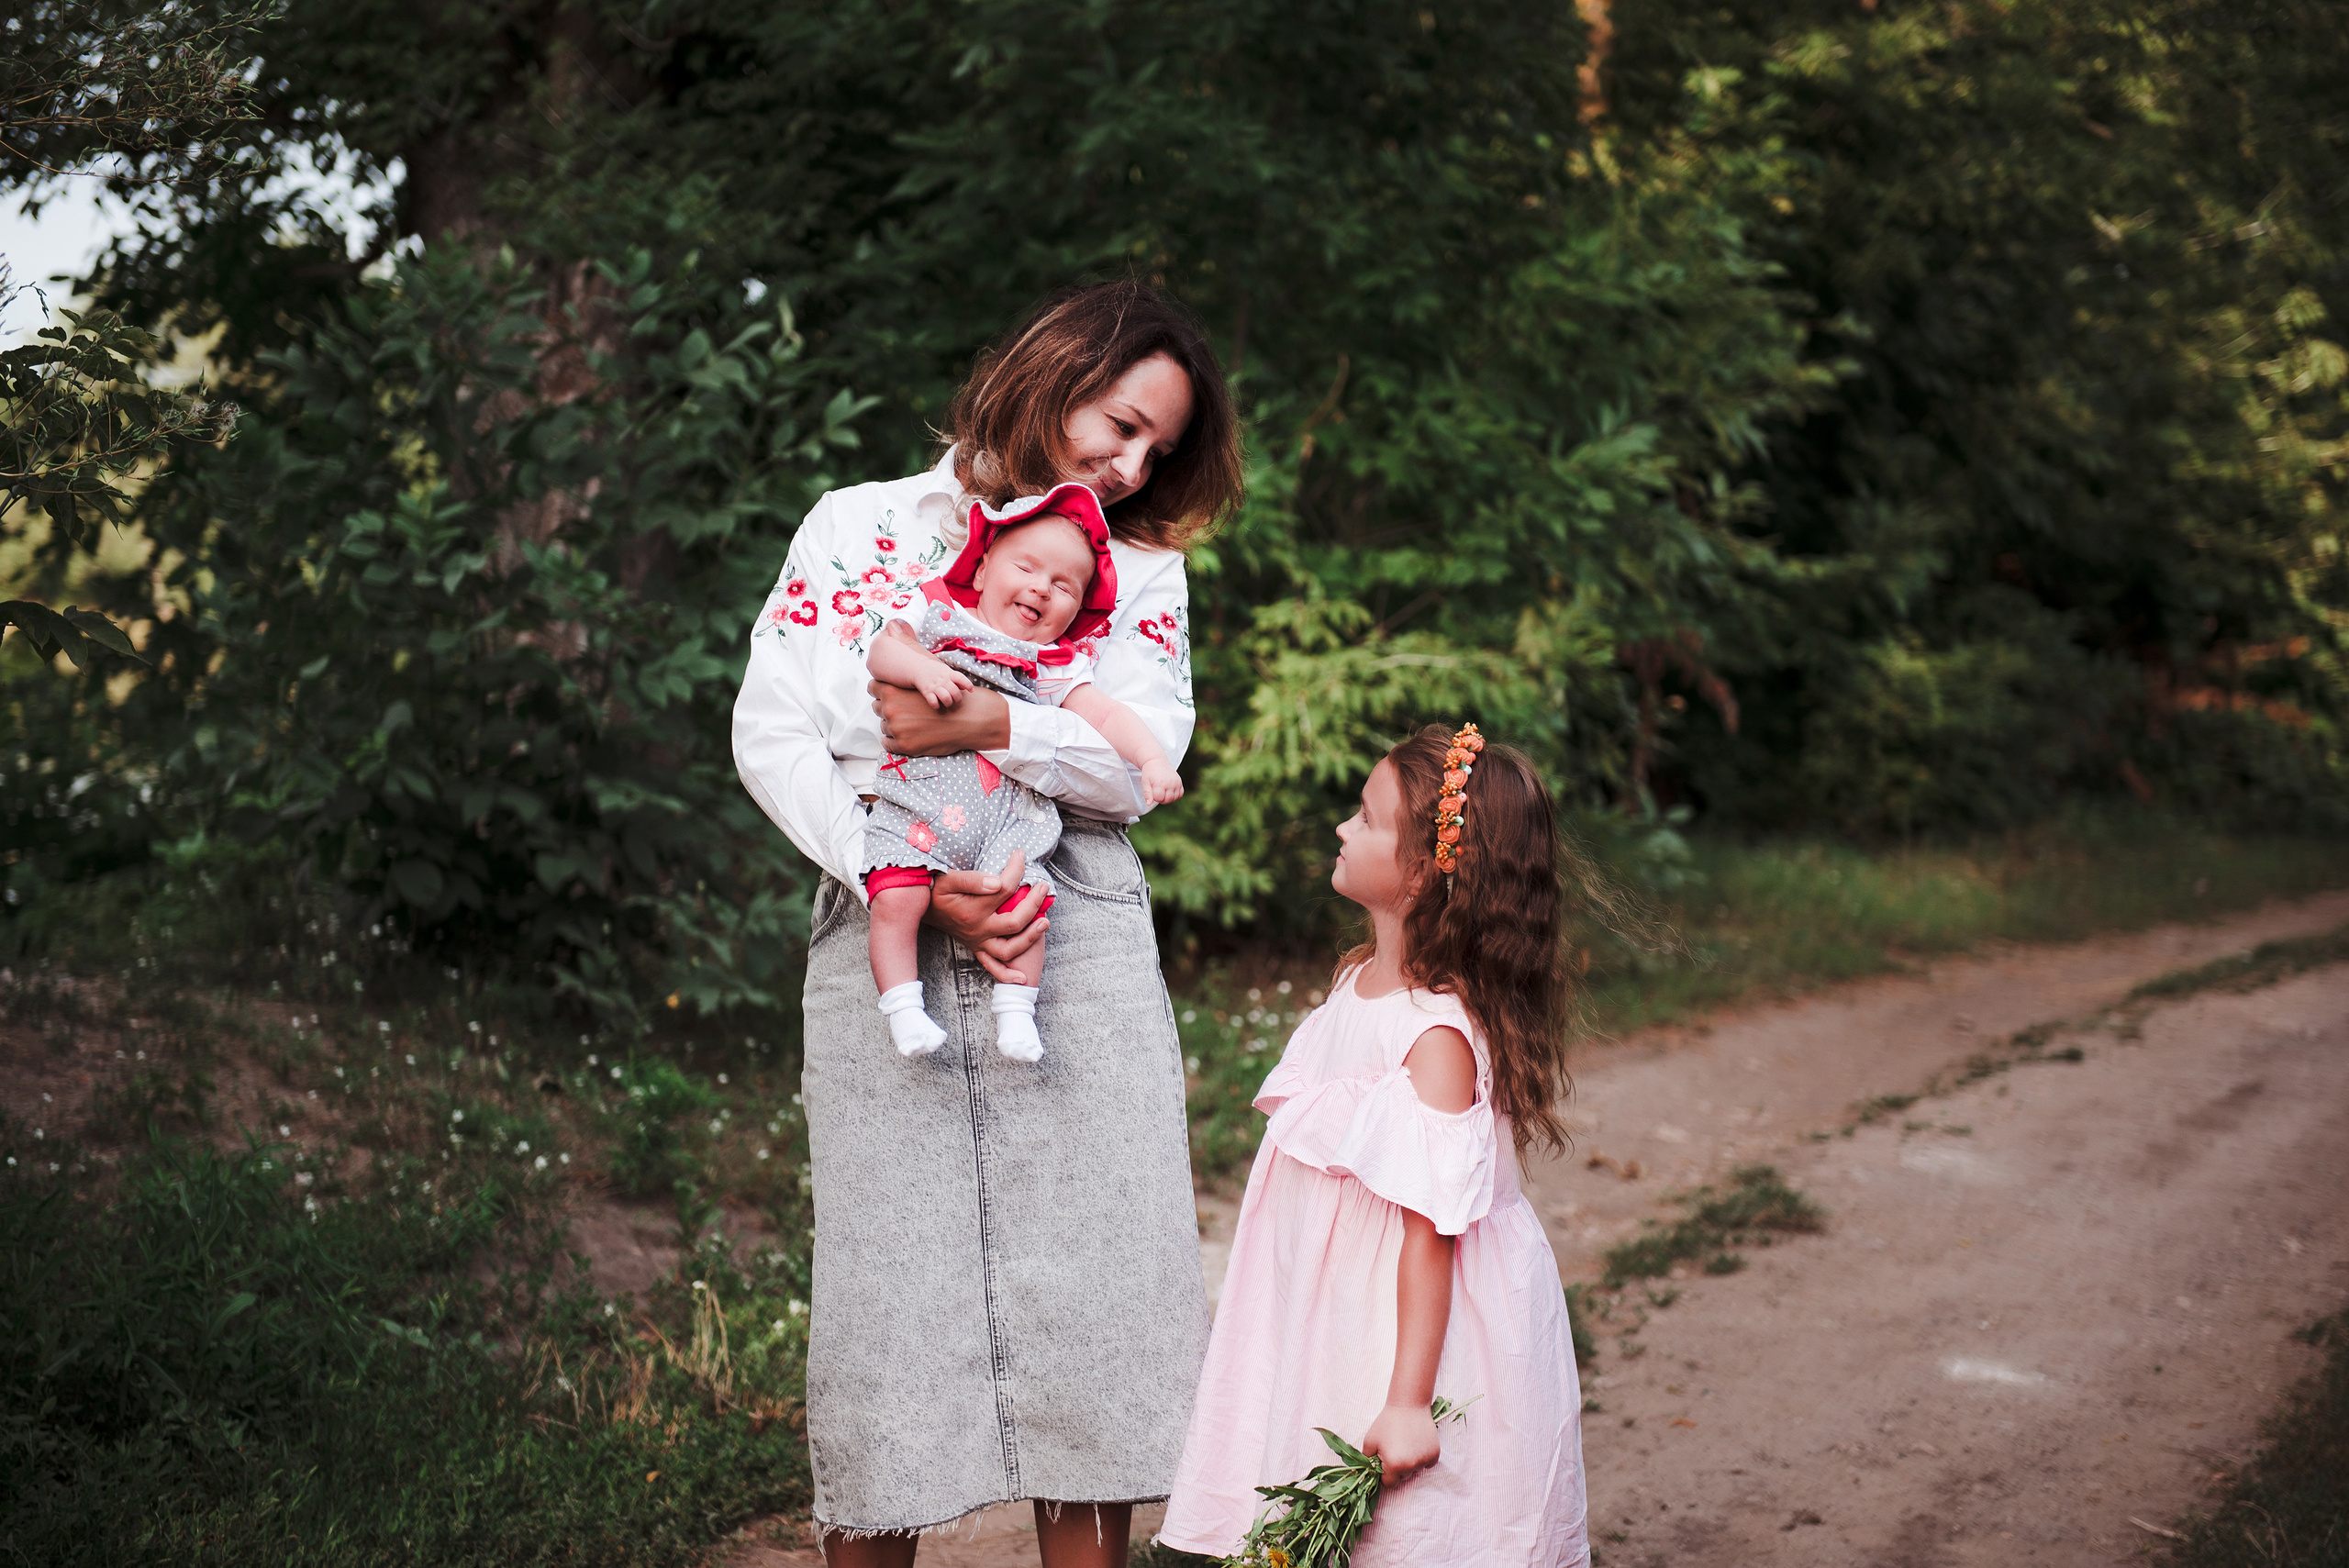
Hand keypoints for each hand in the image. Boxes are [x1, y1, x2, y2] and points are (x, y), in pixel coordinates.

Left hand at [872, 680, 1010, 756]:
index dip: (880, 691)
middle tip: (902, 710)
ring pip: (884, 726)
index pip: (873, 688)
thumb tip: (897, 638)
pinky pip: (887, 744)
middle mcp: (891, 710)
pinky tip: (904, 736)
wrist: (968, 719)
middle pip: (877, 707)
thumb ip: (909, 672)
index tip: (886, 694)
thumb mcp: (928, 679)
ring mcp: (896, 729)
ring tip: (909, 723)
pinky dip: (892, 741)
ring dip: (893, 725)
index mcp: (893, 692)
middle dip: (888, 708)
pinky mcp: (904, 745)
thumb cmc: (949, 696)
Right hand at [909, 662, 972, 710]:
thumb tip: (966, 687)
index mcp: (948, 673)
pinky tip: (937, 704)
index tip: (971, 690)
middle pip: (954, 691)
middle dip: (958, 699)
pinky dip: (936, 705)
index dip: (968, 684)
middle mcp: (942, 680)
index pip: (960, 678)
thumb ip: (956, 678)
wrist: (917, 668)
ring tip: (948, 703)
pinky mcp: (926, 692)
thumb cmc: (935, 671)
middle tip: (957, 701)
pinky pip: (933, 702)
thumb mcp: (947, 671)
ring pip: (946, 698)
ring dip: (949, 703)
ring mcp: (934, 686)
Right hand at [924, 851, 1047, 982]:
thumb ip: (973, 880)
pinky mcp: (977, 948)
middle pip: (1014, 921)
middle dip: (1034, 903)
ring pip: (1009, 948)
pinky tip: (1022, 978)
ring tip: (1045, 922)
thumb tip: (998, 883)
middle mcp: (978, 928)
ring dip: (1030, 938)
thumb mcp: (948, 879)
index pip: (1004, 888)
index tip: (1020, 855)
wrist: (920, 907)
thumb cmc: (936, 890)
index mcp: (972, 909)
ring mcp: (979, 941)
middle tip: (1043, 887)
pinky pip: (993, 966)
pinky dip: (1007, 974)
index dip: (1016, 869)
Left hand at [1139, 757, 1184, 804]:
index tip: (1153, 791)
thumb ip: (1147, 794)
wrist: (1157, 761)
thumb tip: (1149, 804)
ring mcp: (1176, 782)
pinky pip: (1180, 794)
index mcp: (1160, 783)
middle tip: (1157, 791)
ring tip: (1163, 791)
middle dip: (1161, 799)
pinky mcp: (1180, 782)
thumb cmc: (1149, 773)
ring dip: (1168, 798)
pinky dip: (1175, 795)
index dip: (1155, 797)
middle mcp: (1170, 783)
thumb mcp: (1145, 783)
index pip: (1159, 799)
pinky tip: (1169, 791)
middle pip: (1168, 800)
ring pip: (1175, 798)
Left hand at [1361, 1403, 1441, 1487]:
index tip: (1385, 1462)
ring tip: (1406, 1443)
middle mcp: (1411, 1466)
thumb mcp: (1370, 1441)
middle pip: (1403, 1477)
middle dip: (1398, 1468)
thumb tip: (1369, 1474)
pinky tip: (1416, 1443)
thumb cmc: (1387, 1422)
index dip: (1385, 1474)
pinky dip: (1422, 1457)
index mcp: (1394, 1466)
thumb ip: (1367, 1461)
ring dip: (1410, 1462)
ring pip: (1415, 1470)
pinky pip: (1427, 1464)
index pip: (1389, 1483)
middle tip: (1395, 1449)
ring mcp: (1424, 1460)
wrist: (1408, 1405)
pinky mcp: (1435, 1454)